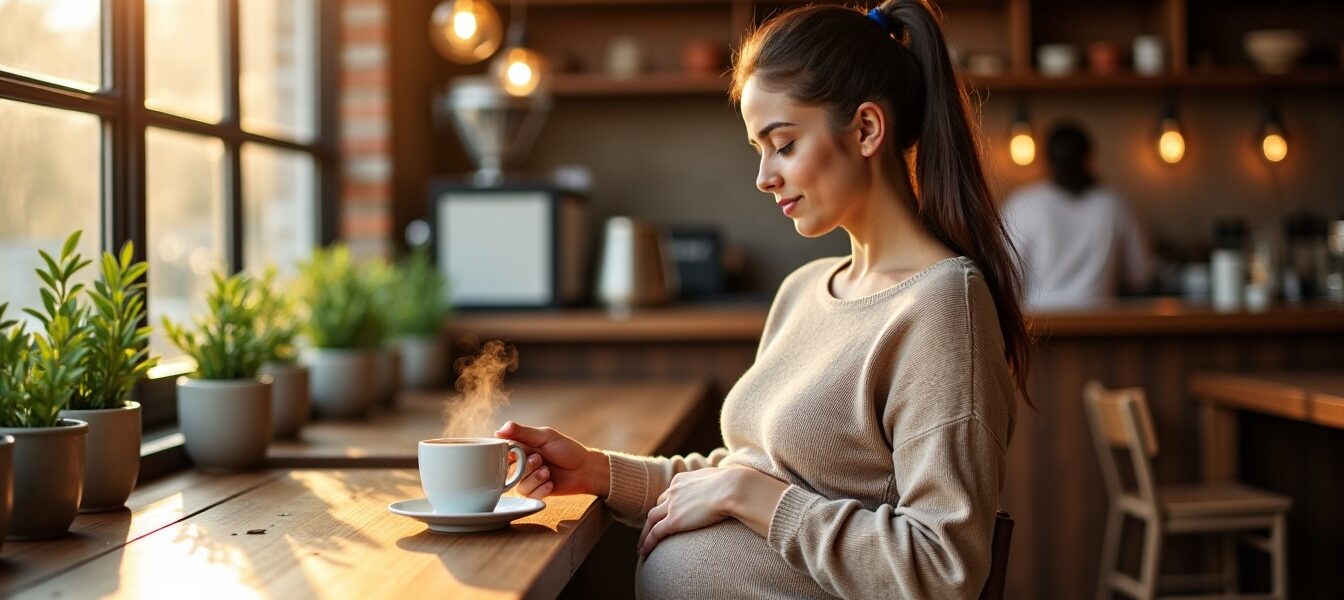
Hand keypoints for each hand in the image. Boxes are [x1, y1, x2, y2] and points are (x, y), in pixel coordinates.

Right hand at [495, 421, 609, 499]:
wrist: (584, 468)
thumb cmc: (567, 449)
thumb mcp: (545, 436)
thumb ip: (522, 433)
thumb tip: (498, 431)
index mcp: (520, 448)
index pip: (501, 453)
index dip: (507, 455)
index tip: (516, 454)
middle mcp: (521, 465)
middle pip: (509, 471)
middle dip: (525, 467)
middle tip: (539, 459)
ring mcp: (528, 480)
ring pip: (519, 486)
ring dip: (535, 479)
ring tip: (548, 472)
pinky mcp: (536, 493)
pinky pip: (529, 496)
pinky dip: (541, 490)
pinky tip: (551, 483)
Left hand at [638, 467, 740, 555]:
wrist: (732, 488)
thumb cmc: (734, 484)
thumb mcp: (721, 479)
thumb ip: (717, 484)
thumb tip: (728, 487)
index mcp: (682, 479)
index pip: (670, 493)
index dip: (666, 504)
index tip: (666, 513)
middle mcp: (674, 491)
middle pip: (658, 506)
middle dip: (654, 517)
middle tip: (650, 529)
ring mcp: (673, 506)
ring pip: (651, 519)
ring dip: (645, 532)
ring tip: (641, 545)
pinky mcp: (675, 520)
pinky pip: (656, 533)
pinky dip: (647, 542)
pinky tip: (643, 552)